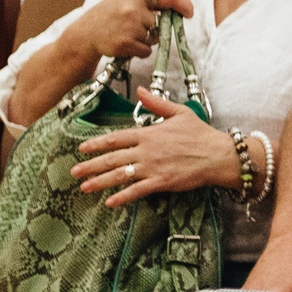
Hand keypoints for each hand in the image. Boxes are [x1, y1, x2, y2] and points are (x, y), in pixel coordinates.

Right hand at [66, 0, 195, 62]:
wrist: (84, 35)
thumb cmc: (110, 16)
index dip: (182, 3)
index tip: (189, 11)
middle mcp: (132, 8)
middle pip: (162, 22)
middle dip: (156, 27)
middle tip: (139, 26)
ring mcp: (129, 26)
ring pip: (155, 38)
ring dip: (146, 39)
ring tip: (127, 33)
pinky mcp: (125, 43)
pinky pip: (146, 51)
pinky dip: (139, 50)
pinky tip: (125, 43)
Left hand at [71, 90, 234, 204]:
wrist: (218, 155)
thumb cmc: (200, 134)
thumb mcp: (179, 112)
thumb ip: (156, 103)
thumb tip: (141, 90)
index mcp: (149, 134)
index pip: (116, 138)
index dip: (97, 143)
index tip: (82, 148)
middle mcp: (146, 151)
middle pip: (112, 158)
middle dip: (91, 165)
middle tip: (74, 171)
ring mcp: (152, 167)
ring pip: (120, 175)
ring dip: (100, 181)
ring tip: (84, 187)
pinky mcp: (161, 182)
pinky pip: (137, 191)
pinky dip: (122, 197)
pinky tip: (110, 202)